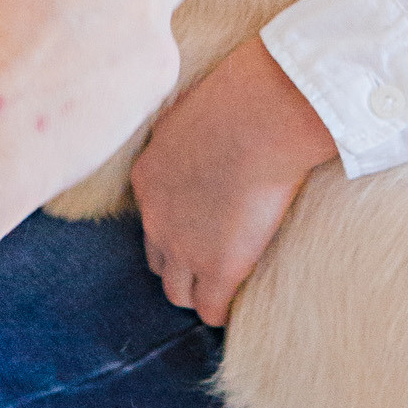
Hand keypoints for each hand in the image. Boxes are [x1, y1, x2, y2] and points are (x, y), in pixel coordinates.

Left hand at [130, 34, 335, 325]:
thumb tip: (212, 117)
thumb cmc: (240, 96)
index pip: (152, 217)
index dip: (178, 224)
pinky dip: (224, 311)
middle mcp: (155, 216)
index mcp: (148, 176)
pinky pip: (211, 309)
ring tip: (227, 288)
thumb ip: (193, 126)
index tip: (202, 222)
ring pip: (178, 292)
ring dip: (200, 291)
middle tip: (213, 259)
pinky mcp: (218, 266)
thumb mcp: (197, 107)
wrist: (258, 118)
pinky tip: (242, 303)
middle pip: (158, 259)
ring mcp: (184, 246)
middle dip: (181, 262)